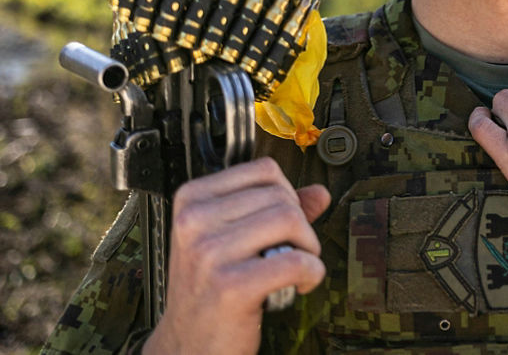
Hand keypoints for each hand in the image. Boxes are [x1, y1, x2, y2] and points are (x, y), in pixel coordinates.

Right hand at [143, 158, 330, 354]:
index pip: (264, 171)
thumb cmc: (210, 290)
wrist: (188, 345)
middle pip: (281, 196)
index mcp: (192, 200)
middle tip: (292, 250)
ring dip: (309, 247)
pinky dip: (312, 272)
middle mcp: (195, 221)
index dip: (287, 195)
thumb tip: (319, 192)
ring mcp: (209, 253)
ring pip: (291, 221)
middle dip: (300, 224)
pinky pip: (296, 261)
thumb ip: (273, 211)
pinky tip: (301, 284)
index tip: (284, 222)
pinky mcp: (230, 286)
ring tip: (297, 266)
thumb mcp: (230, 240)